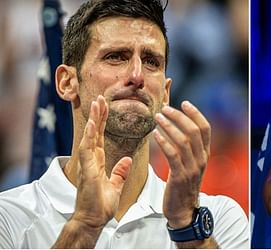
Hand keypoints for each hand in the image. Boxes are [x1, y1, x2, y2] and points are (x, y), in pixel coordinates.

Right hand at [73, 95, 131, 228]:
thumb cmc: (101, 205)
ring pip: (90, 136)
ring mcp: (87, 164)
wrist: (94, 220)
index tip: (106, 106)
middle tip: (101, 97)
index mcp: (97, 162)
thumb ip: (119, 172)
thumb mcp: (115, 185)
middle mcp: (91, 160)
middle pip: (94, 132)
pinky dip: (89, 135)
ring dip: (93, 119)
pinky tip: (92, 123)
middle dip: (98, 115)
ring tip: (97, 102)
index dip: (102, 121)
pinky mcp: (86, 170)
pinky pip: (87, 149)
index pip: (100, 137)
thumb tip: (127, 160)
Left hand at [154, 101, 210, 227]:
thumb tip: (176, 125)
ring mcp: (192, 168)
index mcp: (205, 154)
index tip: (184, 102)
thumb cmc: (182, 184)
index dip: (195, 113)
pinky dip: (164, 142)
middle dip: (179, 116)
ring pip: (183, 141)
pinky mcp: (180, 176)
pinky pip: (173, 155)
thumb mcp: (189, 163)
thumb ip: (186, 146)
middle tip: (164, 108)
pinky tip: (155, 135)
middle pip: (194, 131)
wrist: (182, 210)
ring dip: (169, 126)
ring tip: (157, 118)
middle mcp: (201, 159)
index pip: (205, 128)